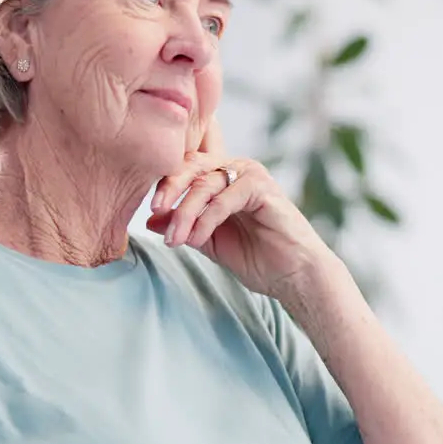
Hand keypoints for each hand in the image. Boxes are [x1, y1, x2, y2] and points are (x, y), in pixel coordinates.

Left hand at [147, 118, 334, 298]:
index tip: (150, 210)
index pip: (186, 168)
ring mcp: (251, 175)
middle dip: (171, 188)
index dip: (165, 185)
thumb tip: (149, 219)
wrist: (293, 276)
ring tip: (176, 239)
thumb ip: (183, 226)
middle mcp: (237, 169)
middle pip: (192, 166)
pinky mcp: (263, 187)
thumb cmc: (257, 258)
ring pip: (206, 183)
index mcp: (223, 177)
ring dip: (186, 212)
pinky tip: (197, 239)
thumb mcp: (209, 241)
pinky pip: (225, 198)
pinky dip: (207, 219)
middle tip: (156, 210)